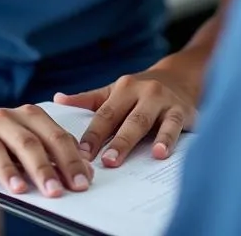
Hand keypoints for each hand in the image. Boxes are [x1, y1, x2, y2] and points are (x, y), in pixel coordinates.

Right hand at [0, 104, 93, 196]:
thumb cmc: (0, 140)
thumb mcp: (26, 141)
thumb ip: (52, 153)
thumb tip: (85, 172)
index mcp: (29, 114)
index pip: (56, 134)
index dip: (72, 157)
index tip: (84, 179)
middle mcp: (8, 115)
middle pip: (36, 140)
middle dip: (55, 166)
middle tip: (68, 189)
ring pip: (13, 146)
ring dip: (33, 169)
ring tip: (47, 191)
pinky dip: (4, 171)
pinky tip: (15, 187)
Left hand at [54, 68, 197, 166]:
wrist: (181, 77)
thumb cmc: (141, 91)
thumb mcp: (116, 91)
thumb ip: (89, 99)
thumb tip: (58, 100)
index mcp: (124, 88)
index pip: (105, 114)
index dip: (92, 135)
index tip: (80, 154)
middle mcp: (143, 91)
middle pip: (125, 119)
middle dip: (114, 141)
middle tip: (103, 162)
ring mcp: (163, 100)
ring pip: (147, 122)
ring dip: (134, 140)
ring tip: (125, 158)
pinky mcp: (182, 111)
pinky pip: (174, 126)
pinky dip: (167, 140)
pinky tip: (160, 153)